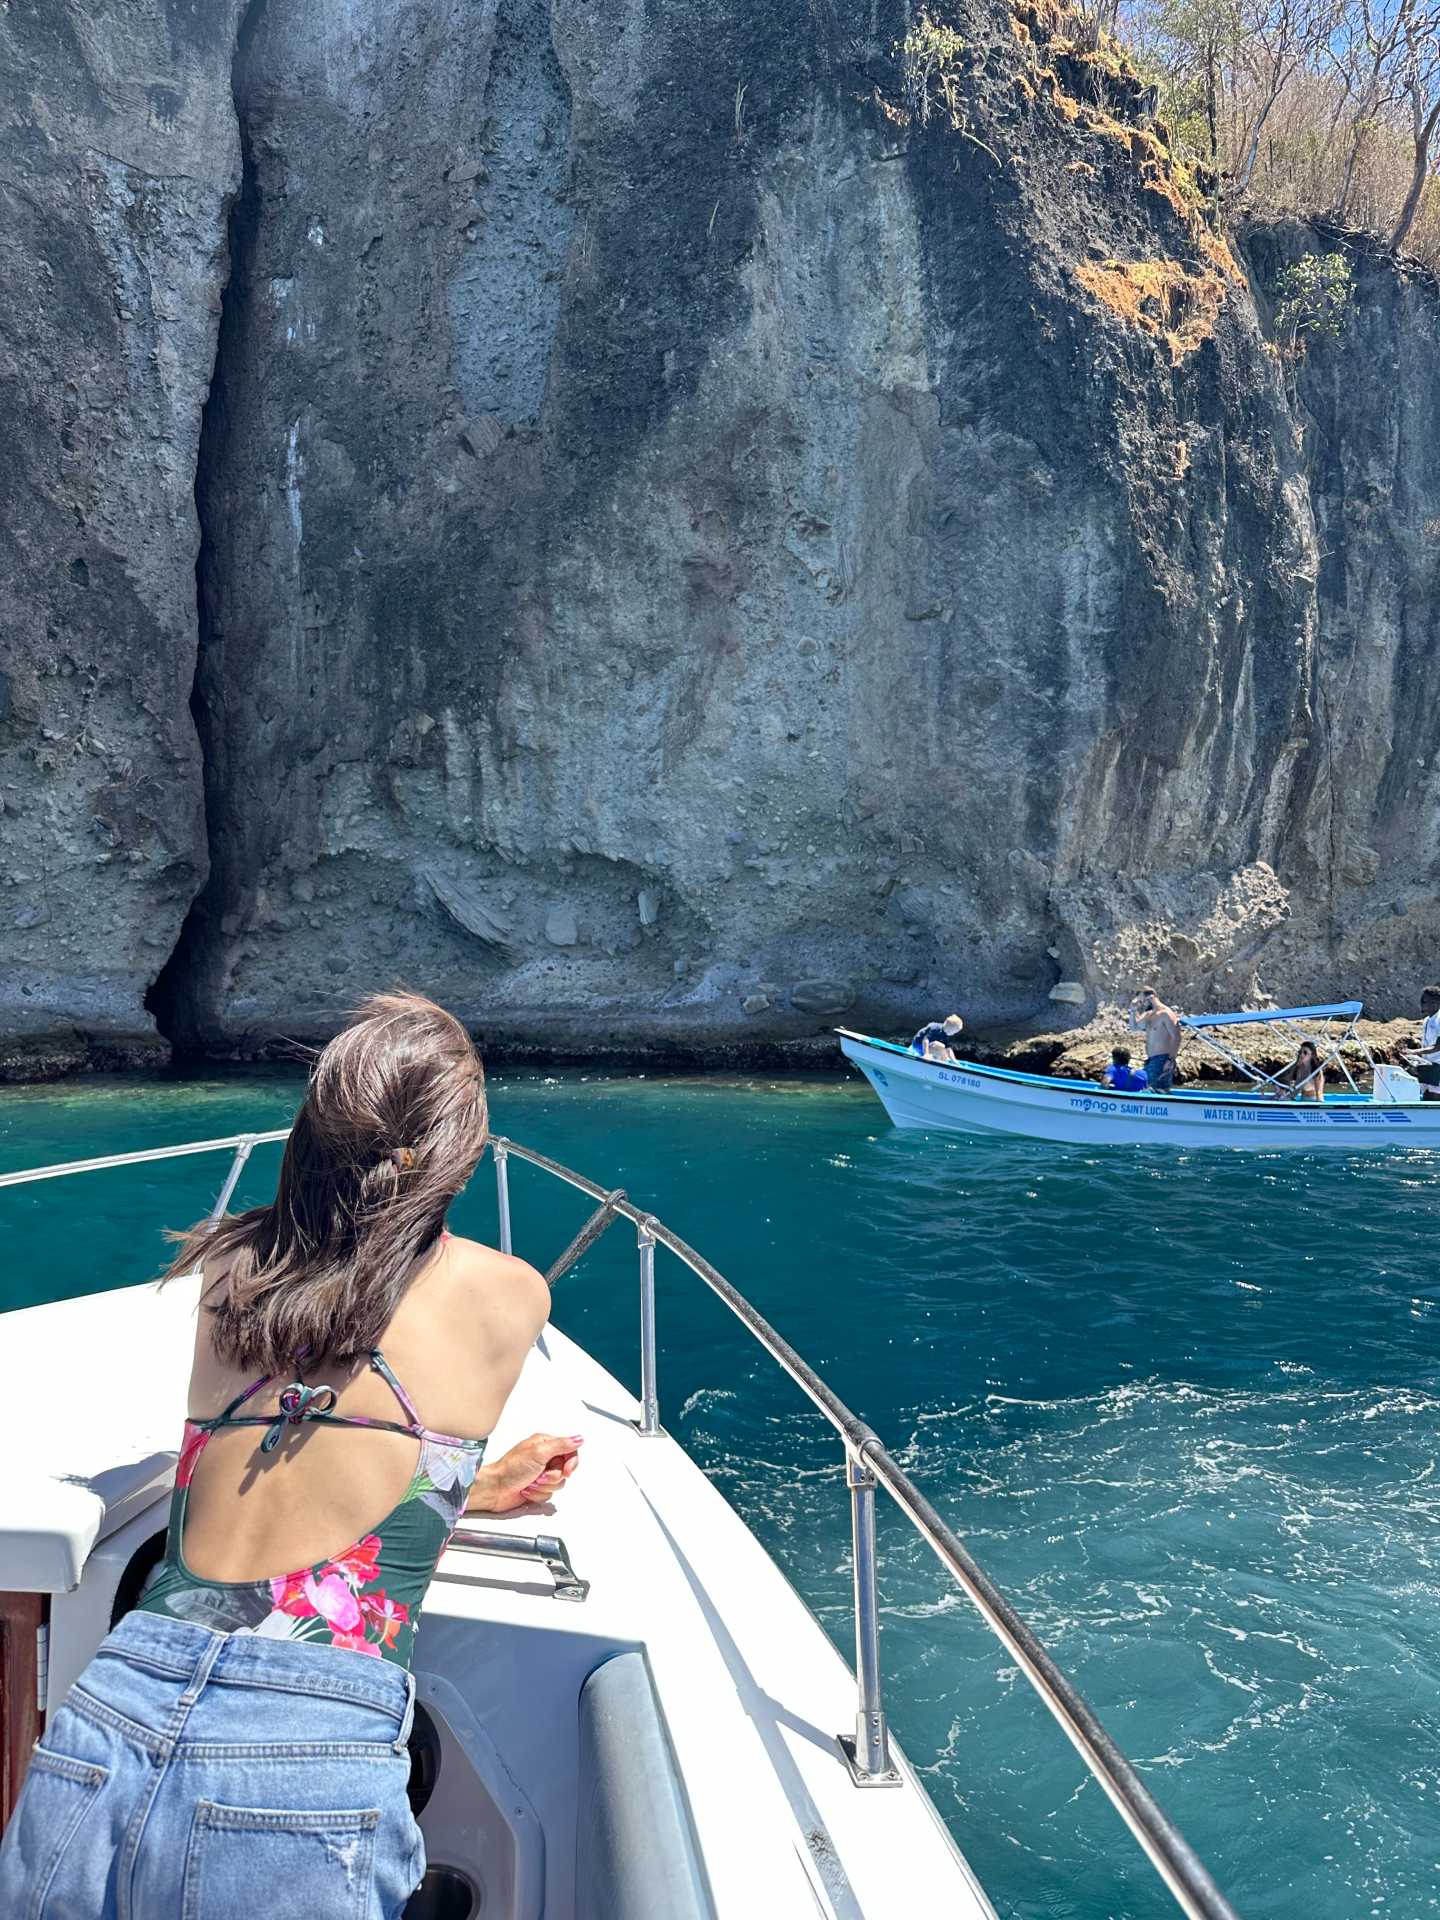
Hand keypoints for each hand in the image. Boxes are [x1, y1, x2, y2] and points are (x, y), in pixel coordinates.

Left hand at [466, 1432, 582, 1513]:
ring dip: (543, 1487)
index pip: (570, 1451)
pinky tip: (526, 1490)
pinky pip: (548, 1494)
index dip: (571, 1463)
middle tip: (539, 1476)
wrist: (495, 1489)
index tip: (566, 1471)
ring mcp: (540, 1473)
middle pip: (564, 1470)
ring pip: (558, 1484)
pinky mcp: (537, 1487)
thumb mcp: (538, 1453)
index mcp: (545, 1444)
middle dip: (552, 1477)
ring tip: (530, 1483)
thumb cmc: (510, 1469)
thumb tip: (578, 1439)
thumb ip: (561, 1445)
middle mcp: (544, 1457)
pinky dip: (537, 1494)